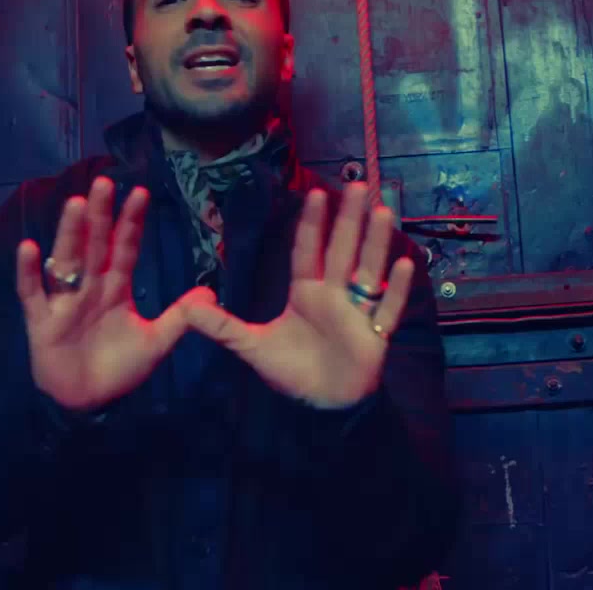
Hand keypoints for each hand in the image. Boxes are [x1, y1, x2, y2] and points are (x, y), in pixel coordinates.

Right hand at [16, 177, 213, 411]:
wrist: (88, 402)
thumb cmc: (118, 368)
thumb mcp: (155, 342)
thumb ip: (179, 318)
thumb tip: (209, 294)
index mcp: (115, 288)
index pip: (124, 248)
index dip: (131, 222)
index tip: (141, 192)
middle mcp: (89, 287)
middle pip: (94, 245)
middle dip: (99, 215)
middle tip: (104, 182)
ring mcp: (64, 302)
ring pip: (67, 261)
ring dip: (69, 233)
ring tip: (75, 203)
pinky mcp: (42, 322)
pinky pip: (33, 294)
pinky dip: (29, 272)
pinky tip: (30, 248)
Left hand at [185, 182, 415, 408]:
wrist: (322, 405)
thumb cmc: (292, 372)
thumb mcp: (250, 347)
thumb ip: (220, 325)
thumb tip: (187, 303)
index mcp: (306, 293)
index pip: (308, 252)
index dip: (312, 224)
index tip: (317, 194)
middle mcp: (333, 296)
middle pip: (343, 250)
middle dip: (350, 220)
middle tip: (358, 186)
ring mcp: (357, 313)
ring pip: (368, 271)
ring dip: (376, 243)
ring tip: (384, 213)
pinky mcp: (375, 336)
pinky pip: (387, 309)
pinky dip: (396, 289)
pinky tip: (405, 265)